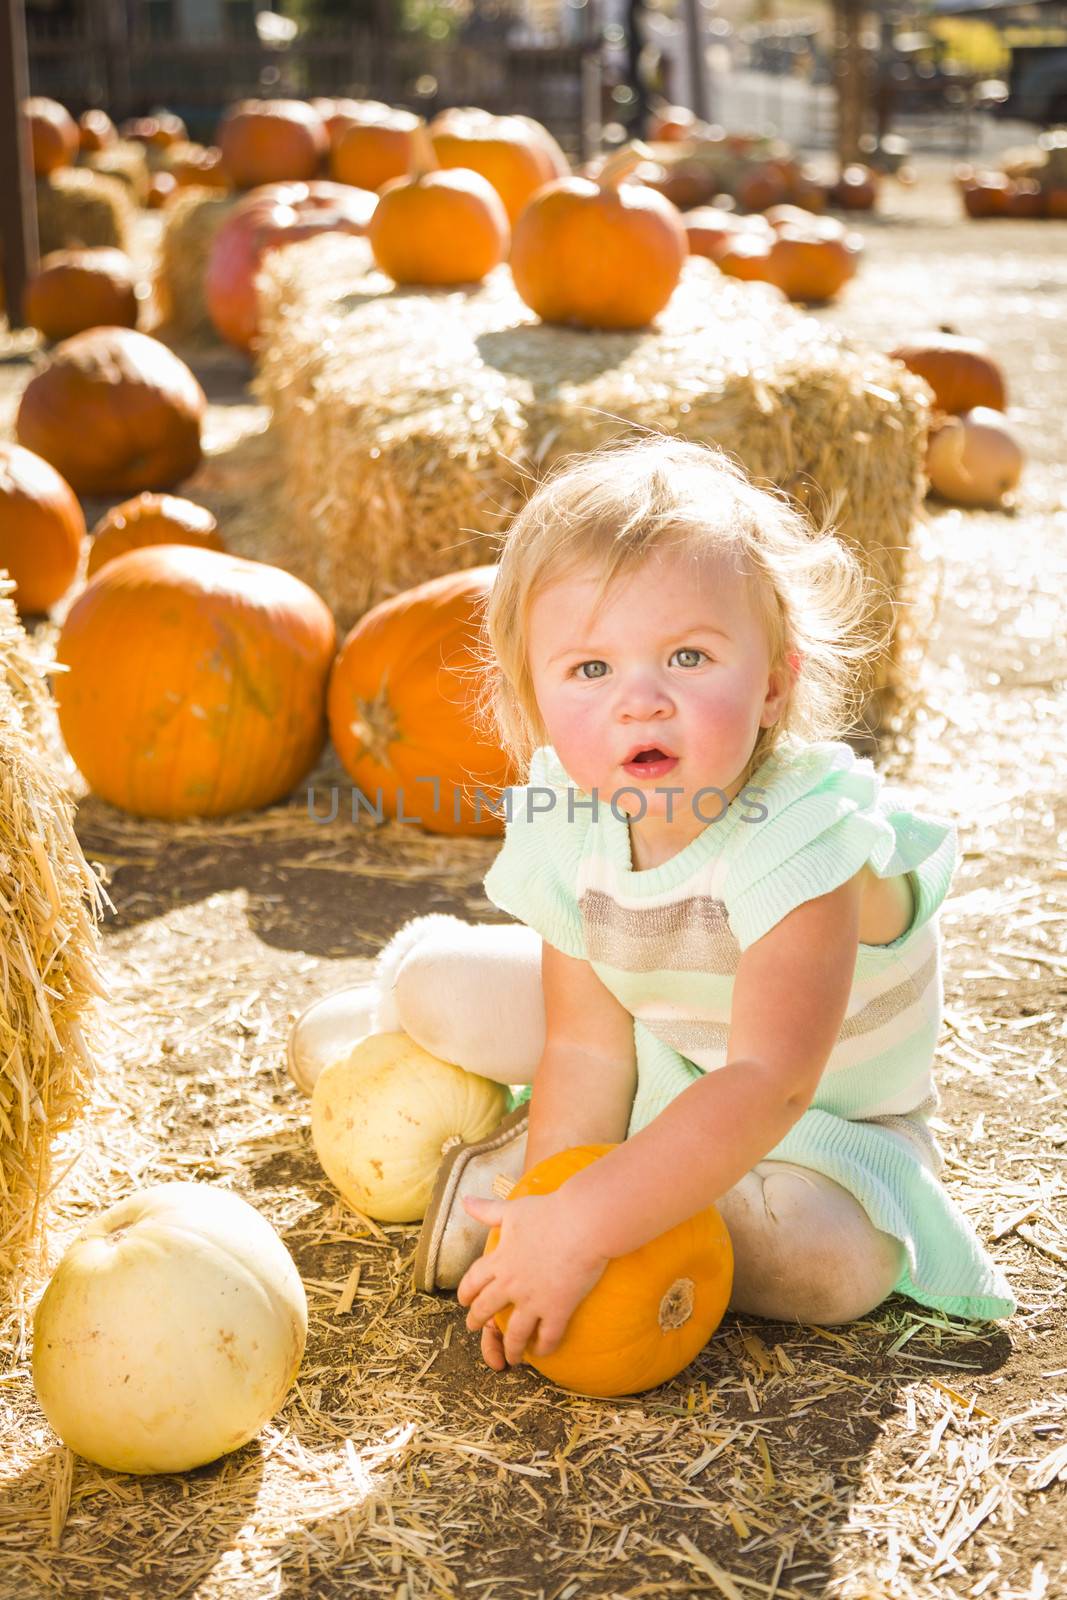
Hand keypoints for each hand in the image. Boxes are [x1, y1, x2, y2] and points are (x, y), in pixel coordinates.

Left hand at [456, 1189, 609, 1369]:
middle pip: (487, 1308)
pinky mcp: (557, 1309)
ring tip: (510, 1357)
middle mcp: (511, 1283)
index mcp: (499, 1260)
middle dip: (478, 1321)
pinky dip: (543, 1348)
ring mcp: (533, 1300)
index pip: (473, 1281)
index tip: (464, 1301)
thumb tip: (465, 1199)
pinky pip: (547, 1337)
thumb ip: (487, 1210)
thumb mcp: (513, 1209)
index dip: (467, 1293)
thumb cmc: (549, 1211)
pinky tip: (542, 1353)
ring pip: (515, 1333)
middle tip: (475, 1328)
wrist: (582, 1223)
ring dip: (510, 1348)